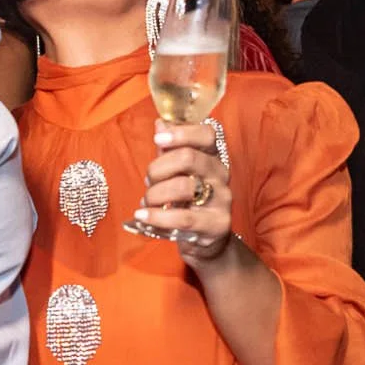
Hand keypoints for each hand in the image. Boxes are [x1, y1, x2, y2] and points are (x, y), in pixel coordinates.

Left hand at [134, 123, 231, 263]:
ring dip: (155, 194)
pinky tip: (142, 215)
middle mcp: (220, 174)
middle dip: (158, 168)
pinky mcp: (218, 224)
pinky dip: (157, 216)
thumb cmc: (188, 202)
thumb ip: (169, 150)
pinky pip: (183, 218)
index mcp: (212, 157)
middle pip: (189, 158)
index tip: (158, 140)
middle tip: (148, 180)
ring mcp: (222, 200)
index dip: (181, 133)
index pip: (207, 134)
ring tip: (147, 201)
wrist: (205, 241)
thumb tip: (160, 123)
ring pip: (183, 187)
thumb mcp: (177, 174)